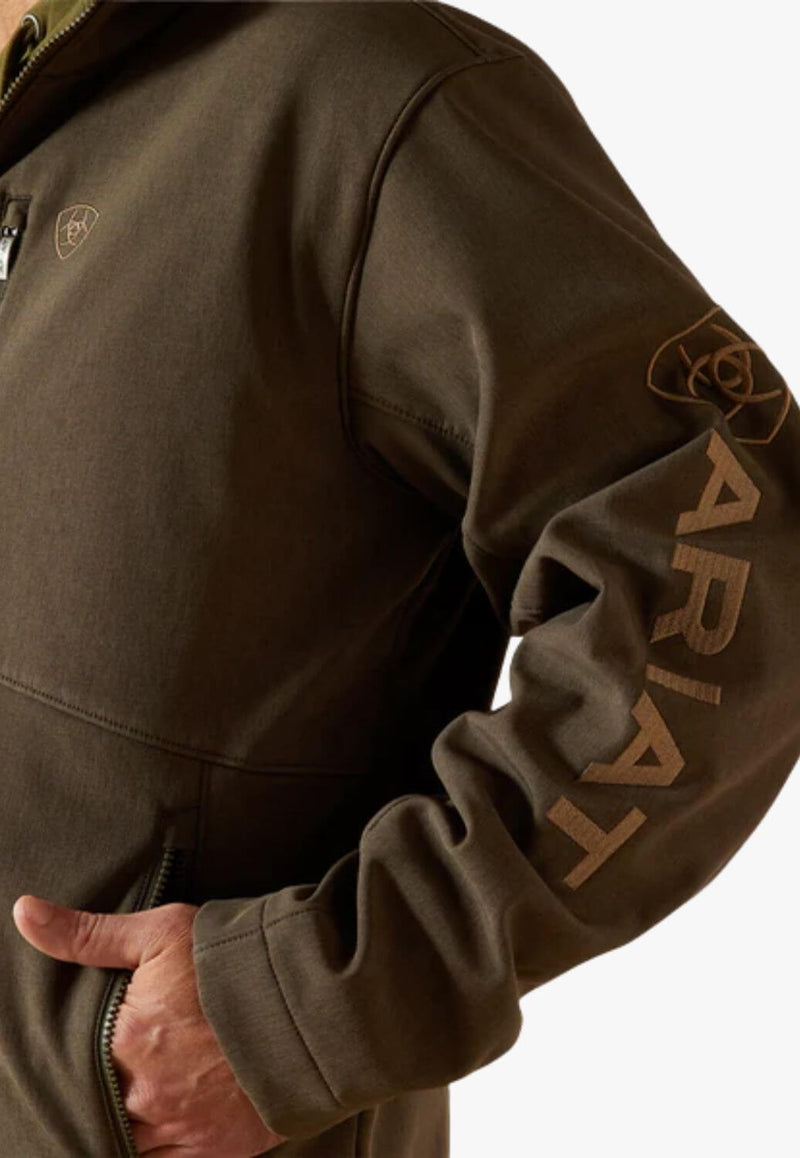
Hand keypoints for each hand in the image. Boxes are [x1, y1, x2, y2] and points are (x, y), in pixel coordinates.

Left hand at [13, 894, 287, 1156]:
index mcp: (126, 1040)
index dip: (85, 1059)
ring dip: (132, 1123)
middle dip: (109, 1091)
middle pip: (102, 1106)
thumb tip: (25, 913)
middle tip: (131, 1069)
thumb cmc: (234, 962)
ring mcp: (181, 1127)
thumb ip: (89, 934)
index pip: (75, 1065)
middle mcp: (146, 1093)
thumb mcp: (162, 933)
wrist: (315, 999)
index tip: (97, 1048)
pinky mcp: (214, 1151)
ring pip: (131, 1141)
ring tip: (148, 1095)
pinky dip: (160, 1151)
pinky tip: (164, 1127)